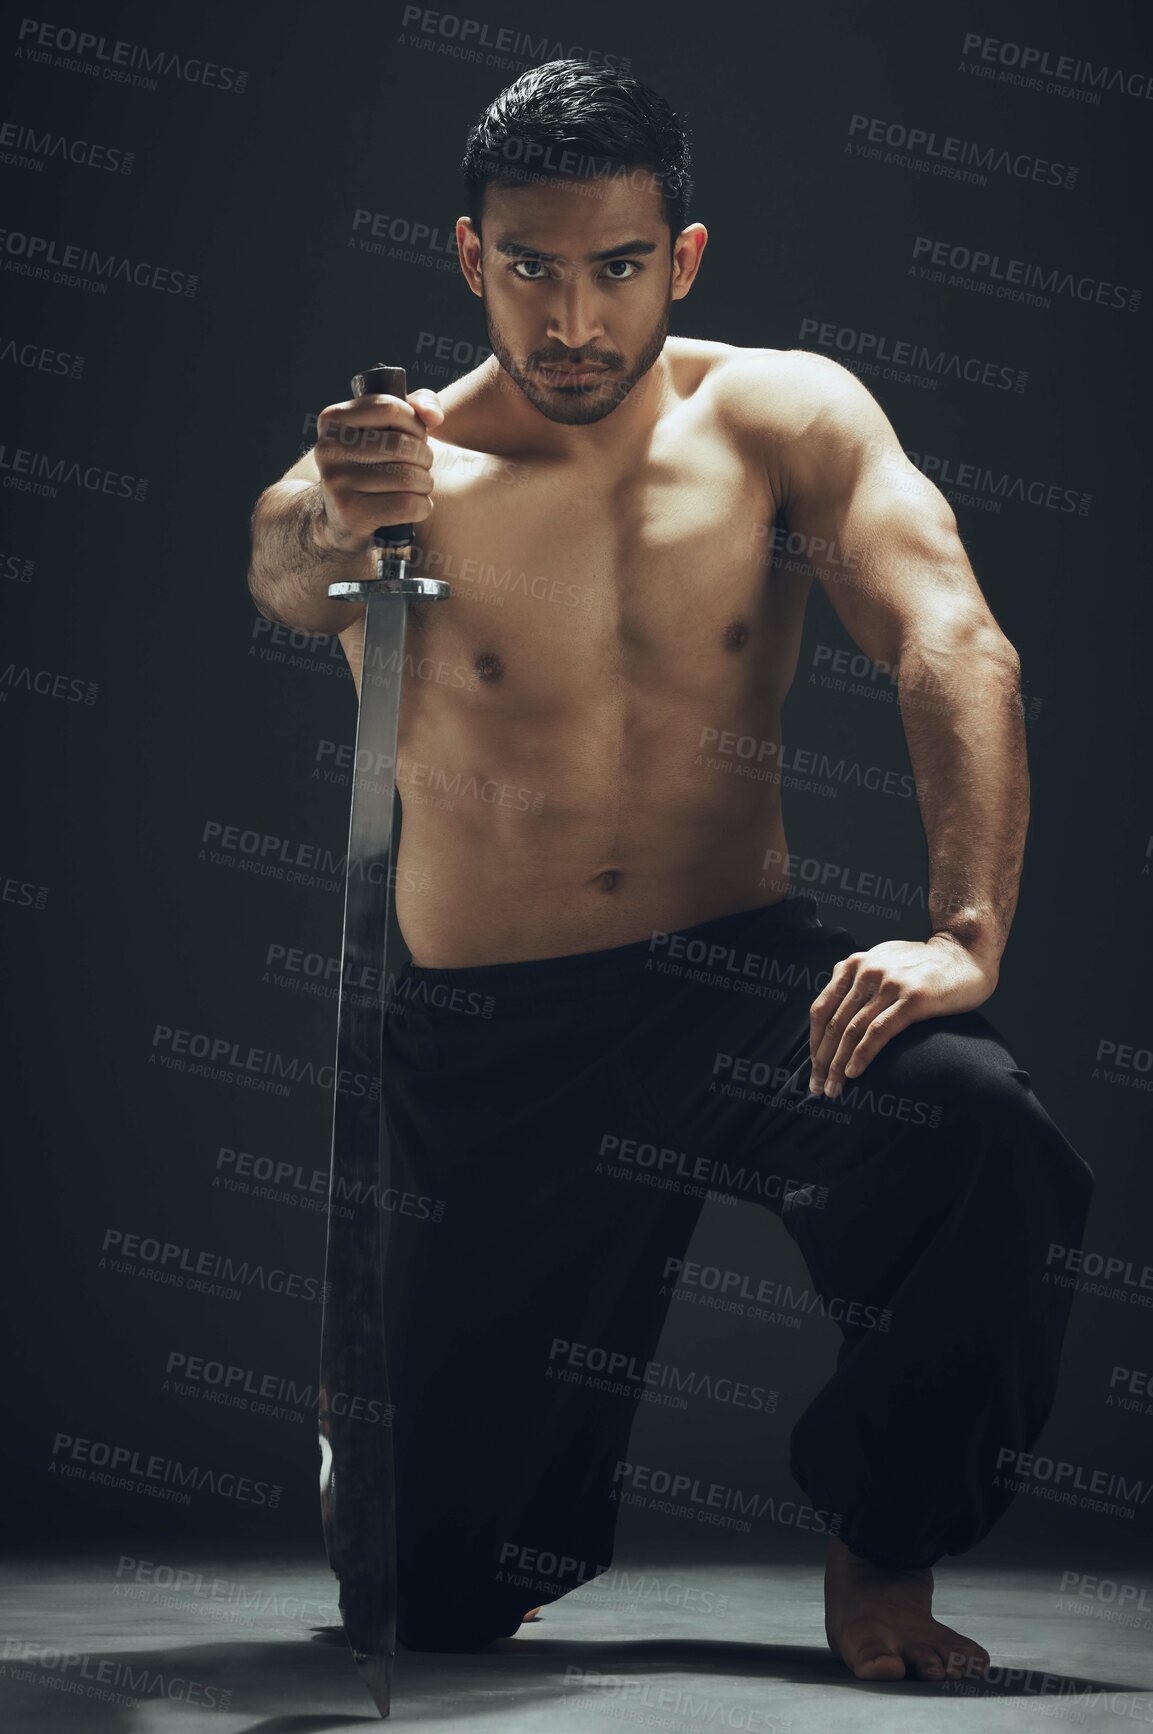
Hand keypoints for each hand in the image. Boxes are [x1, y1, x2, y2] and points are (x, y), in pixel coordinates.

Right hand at [313, 387, 443, 552]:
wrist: (341, 518)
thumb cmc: (373, 464)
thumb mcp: (386, 428)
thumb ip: (415, 406)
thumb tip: (433, 416)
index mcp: (333, 419)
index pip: (390, 409)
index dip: (415, 424)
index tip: (415, 439)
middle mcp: (329, 448)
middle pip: (402, 445)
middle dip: (424, 457)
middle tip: (421, 467)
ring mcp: (336, 482)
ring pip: (408, 476)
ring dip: (425, 483)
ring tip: (418, 486)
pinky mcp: (351, 514)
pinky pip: (407, 505)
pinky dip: (422, 507)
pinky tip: (415, 507)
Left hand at [808, 936, 997, 1096]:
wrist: (966, 952)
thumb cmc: (924, 965)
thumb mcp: (883, 962)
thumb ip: (858, 980)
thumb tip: (836, 1010)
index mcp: (854, 965)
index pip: (822, 1009)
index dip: (813, 1043)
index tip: (812, 1068)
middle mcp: (866, 971)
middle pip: (834, 1024)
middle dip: (821, 1061)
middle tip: (816, 1087)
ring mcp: (889, 983)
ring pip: (852, 1031)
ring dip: (837, 1065)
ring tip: (833, 1089)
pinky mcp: (913, 998)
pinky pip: (878, 1032)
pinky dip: (861, 1055)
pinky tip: (853, 1073)